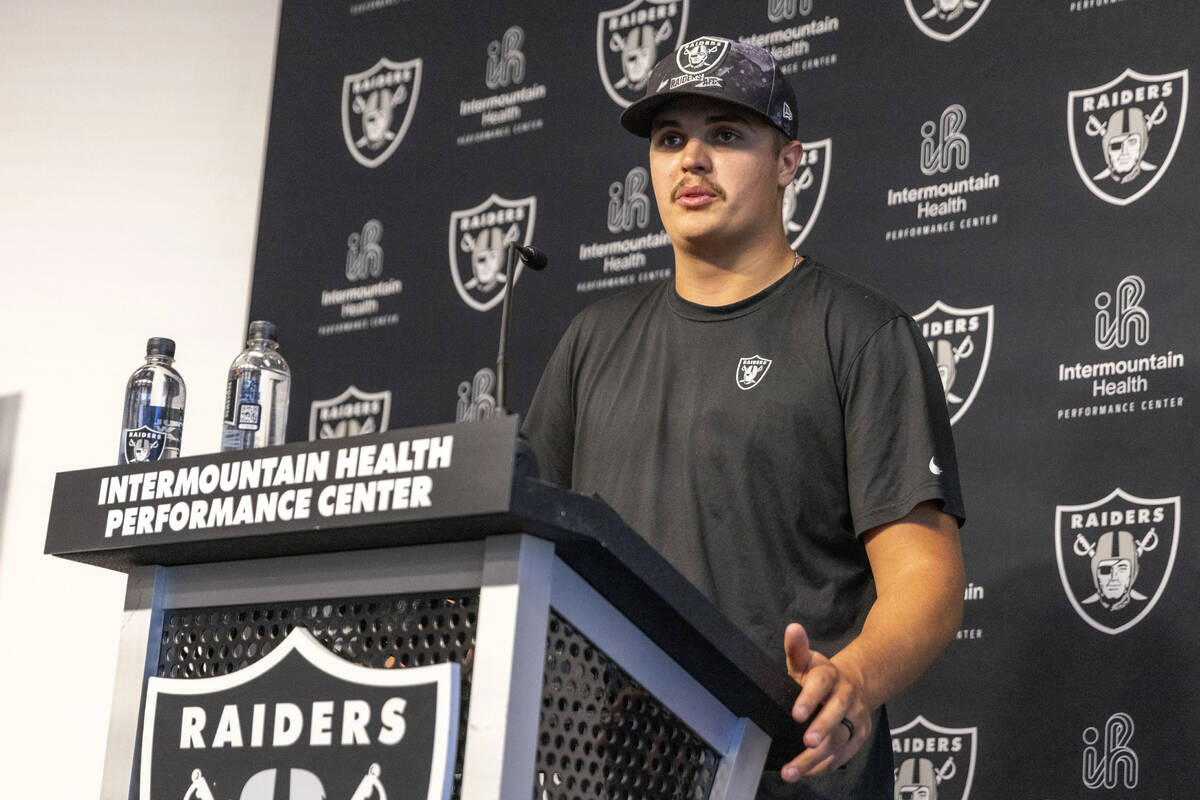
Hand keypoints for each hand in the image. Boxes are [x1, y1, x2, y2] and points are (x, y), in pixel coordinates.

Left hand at [780, 623, 870, 780]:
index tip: (797, 714)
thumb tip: (793, 629)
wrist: (855, 683)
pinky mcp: (859, 735)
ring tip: (793, 771)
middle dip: (823, 729)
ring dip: (817, 758)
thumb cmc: (820, 675)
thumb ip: (797, 648)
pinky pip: (844, 754)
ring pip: (840, 739)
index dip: (810, 699)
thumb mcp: (807, 660)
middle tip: (807, 744)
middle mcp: (846, 697)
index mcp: (830, 676)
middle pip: (836, 714)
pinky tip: (807, 772)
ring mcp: (855, 718)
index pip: (821, 684)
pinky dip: (826, 765)